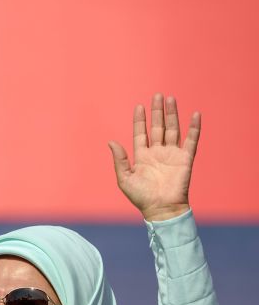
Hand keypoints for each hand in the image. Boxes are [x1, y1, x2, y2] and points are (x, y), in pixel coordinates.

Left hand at [108, 93, 199, 220]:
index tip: (139, 106)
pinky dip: (194, 128)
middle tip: (157, 95)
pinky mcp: (185, 159)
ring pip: (172, 129)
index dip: (140, 120)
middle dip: (157, 112)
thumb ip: (120, 159)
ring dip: (172, 114)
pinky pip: (191, 140)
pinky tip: (194, 114)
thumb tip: (111, 141)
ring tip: (170, 99)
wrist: (161, 209)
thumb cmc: (141, 197)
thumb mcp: (124, 178)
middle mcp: (157, 152)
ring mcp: (172, 154)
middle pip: (158, 127)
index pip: (141, 133)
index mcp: (142, 156)